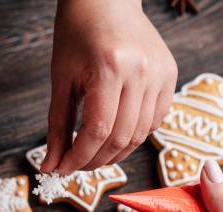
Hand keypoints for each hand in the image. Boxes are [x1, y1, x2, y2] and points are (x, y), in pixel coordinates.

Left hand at [42, 0, 176, 172]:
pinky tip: (116, 133)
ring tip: (94, 153)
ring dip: (116, 152)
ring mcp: (161, 73)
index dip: (79, 157)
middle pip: (122, 138)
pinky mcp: (171, 74)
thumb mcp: (61, 78)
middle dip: (96, 160)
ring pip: (140, 134)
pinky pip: (155, 120)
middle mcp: (141, 71)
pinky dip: (134, 135)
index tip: (63, 169)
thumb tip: (51, 165)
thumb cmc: (78, 33)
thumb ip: (57, 125)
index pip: (98, 130)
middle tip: (77, 165)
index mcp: (110, 67)